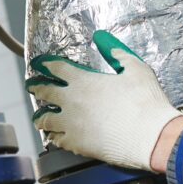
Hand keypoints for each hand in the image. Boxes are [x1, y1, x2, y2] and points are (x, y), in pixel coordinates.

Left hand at [26, 30, 182, 170]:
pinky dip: (54, 137)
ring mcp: (71, 125)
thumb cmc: (145, 101)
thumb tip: (103, 38)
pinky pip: (57, 140)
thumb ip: (117, 52)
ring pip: (45, 120)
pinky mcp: (77, 145)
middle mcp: (71, 102)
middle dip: (36, 86)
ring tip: (39, 117)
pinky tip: (55, 137)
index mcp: (83, 81)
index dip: (46, 64)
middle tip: (32, 85)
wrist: (150, 136)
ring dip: (41, 116)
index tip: (40, 63)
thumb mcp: (135, 68)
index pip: (57, 68)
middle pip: (44, 92)